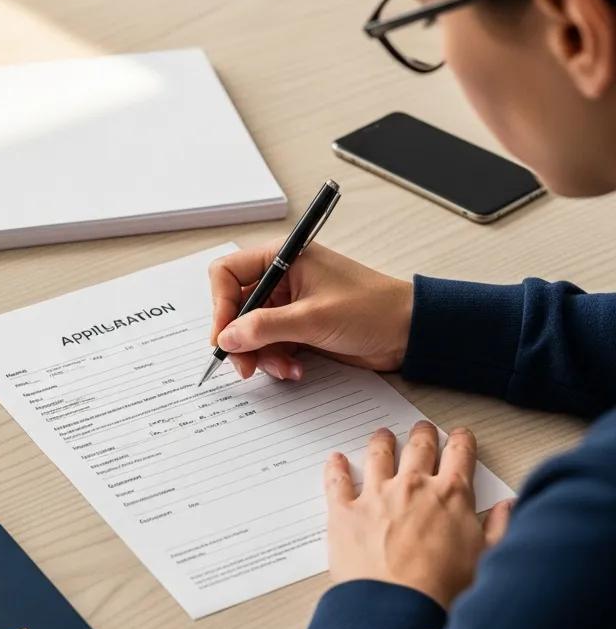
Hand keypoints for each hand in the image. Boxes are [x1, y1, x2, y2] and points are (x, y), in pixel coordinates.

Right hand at [208, 242, 413, 379]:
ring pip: (250, 332)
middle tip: (245, 366)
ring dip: (261, 355)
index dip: (220, 305)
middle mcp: (280, 279)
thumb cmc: (371, 309)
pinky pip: (270, 346)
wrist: (409, 333)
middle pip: (236, 308)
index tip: (224, 335)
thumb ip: (265, 327)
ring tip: (284, 369)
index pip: (227, 273)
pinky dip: (277, 361)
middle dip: (239, 339)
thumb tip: (227, 337)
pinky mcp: (298, 329)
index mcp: (282, 258)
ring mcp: (288, 305)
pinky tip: (296, 370)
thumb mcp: (313, 318)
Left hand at [324, 422, 513, 608]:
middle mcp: (413, 486)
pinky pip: (337, 480)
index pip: (460, 455)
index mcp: (450, 495)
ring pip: (378, 454)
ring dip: (382, 441)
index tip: (461, 436)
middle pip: (418, 447)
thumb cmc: (445, 591)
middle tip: (423, 429)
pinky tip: (336, 459)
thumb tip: (510, 506)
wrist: (399, 608)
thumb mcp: (488, 560)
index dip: (462, 441)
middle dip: (423, 434)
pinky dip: (336, 467)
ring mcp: (376, 495)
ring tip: (383, 435)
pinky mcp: (344, 510)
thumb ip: (500, 528)